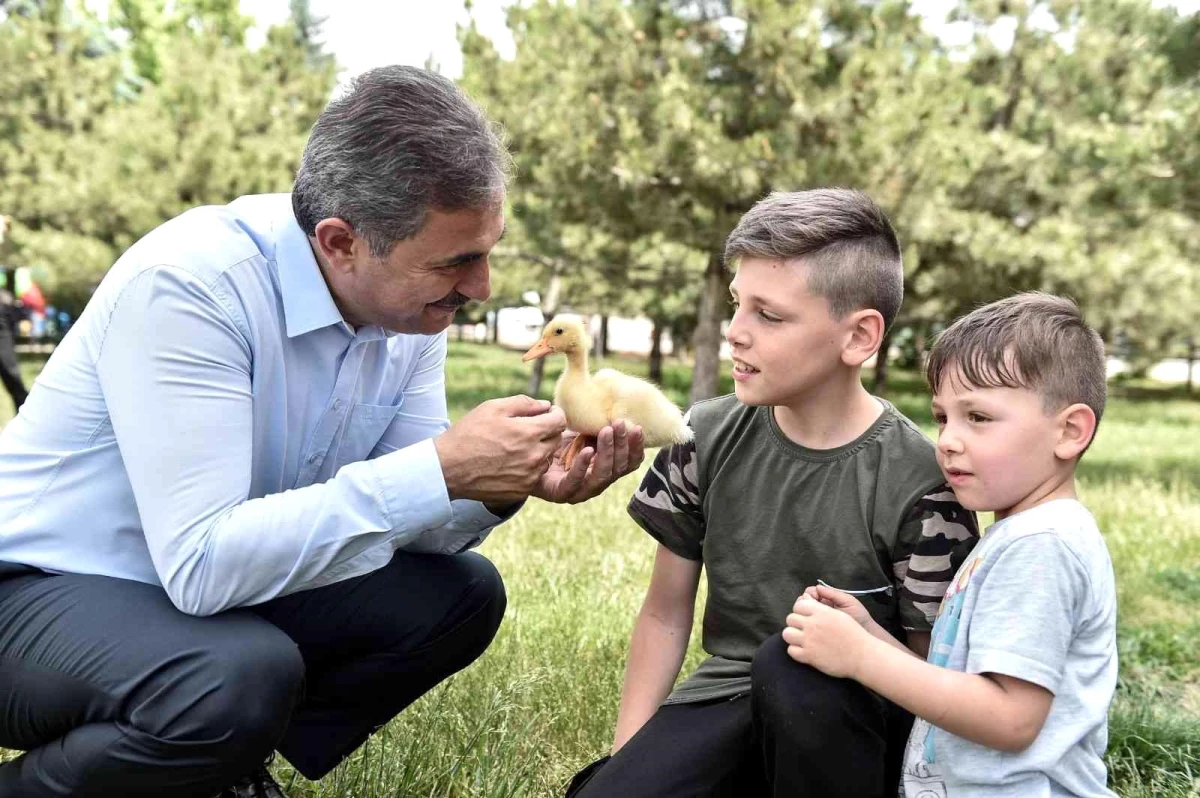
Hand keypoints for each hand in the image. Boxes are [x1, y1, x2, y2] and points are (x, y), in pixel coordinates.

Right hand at [433, 395, 566, 504]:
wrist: (448, 468)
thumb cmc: (469, 434)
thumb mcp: (493, 407)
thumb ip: (524, 403)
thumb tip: (545, 405)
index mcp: (529, 432)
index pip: (560, 420)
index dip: (555, 413)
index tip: (546, 413)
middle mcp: (534, 456)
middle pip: (556, 439)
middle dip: (547, 431)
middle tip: (527, 429)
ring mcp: (529, 475)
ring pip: (547, 458)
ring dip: (539, 450)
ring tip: (515, 446)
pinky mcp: (522, 489)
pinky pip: (536, 475)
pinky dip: (529, 468)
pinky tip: (510, 462)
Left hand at [531, 419, 644, 503]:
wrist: (527, 454)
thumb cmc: (558, 442)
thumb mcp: (582, 431)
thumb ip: (598, 425)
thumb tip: (615, 404)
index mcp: (607, 470)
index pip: (630, 463)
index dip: (636, 447)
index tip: (637, 427)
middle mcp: (597, 483)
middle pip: (618, 468)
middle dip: (622, 445)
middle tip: (619, 424)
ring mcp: (580, 491)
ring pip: (602, 476)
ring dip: (606, 452)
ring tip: (606, 432)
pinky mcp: (560, 493)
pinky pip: (575, 482)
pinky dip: (583, 465)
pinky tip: (586, 450)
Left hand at [782, 595, 872, 678]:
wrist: (862, 655)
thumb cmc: (854, 634)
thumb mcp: (839, 614)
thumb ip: (821, 609)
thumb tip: (807, 603)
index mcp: (821, 612)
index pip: (798, 605)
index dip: (800, 611)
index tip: (804, 617)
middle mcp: (813, 624)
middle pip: (790, 619)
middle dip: (795, 624)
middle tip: (803, 630)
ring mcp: (809, 640)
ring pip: (787, 634)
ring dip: (792, 636)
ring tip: (801, 640)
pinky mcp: (809, 656)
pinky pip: (791, 651)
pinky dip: (795, 651)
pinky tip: (804, 651)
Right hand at [798, 584, 873, 628]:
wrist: (866, 633)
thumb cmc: (859, 616)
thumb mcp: (848, 601)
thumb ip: (833, 593)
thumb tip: (818, 587)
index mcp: (827, 600)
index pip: (811, 593)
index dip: (811, 593)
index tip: (815, 596)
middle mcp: (820, 609)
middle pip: (804, 602)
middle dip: (805, 600)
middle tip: (811, 604)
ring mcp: (818, 620)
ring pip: (803, 612)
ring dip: (803, 611)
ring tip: (811, 613)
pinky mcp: (818, 630)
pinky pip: (807, 624)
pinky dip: (806, 621)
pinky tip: (811, 622)